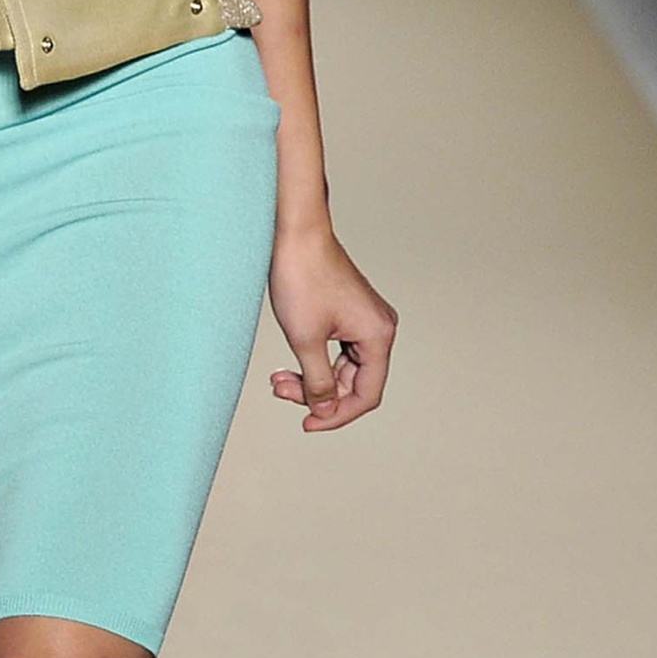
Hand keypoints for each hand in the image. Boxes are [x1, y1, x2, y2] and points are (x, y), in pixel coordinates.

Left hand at [267, 222, 396, 430]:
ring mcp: (365, 320)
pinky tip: (289, 366)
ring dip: (310, 378)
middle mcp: (378, 329)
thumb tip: (324, 411)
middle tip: (280, 389)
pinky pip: (336, 351)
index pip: (366, 395)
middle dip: (316, 393)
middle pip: (352, 383)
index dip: (337, 416)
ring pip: (341, 369)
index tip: (306, 423)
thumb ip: (318, 382)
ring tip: (278, 379)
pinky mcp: (349, 313)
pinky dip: (312, 360)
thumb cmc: (302, 278)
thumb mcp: (306, 340)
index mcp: (378, 336)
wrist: (295, 234)